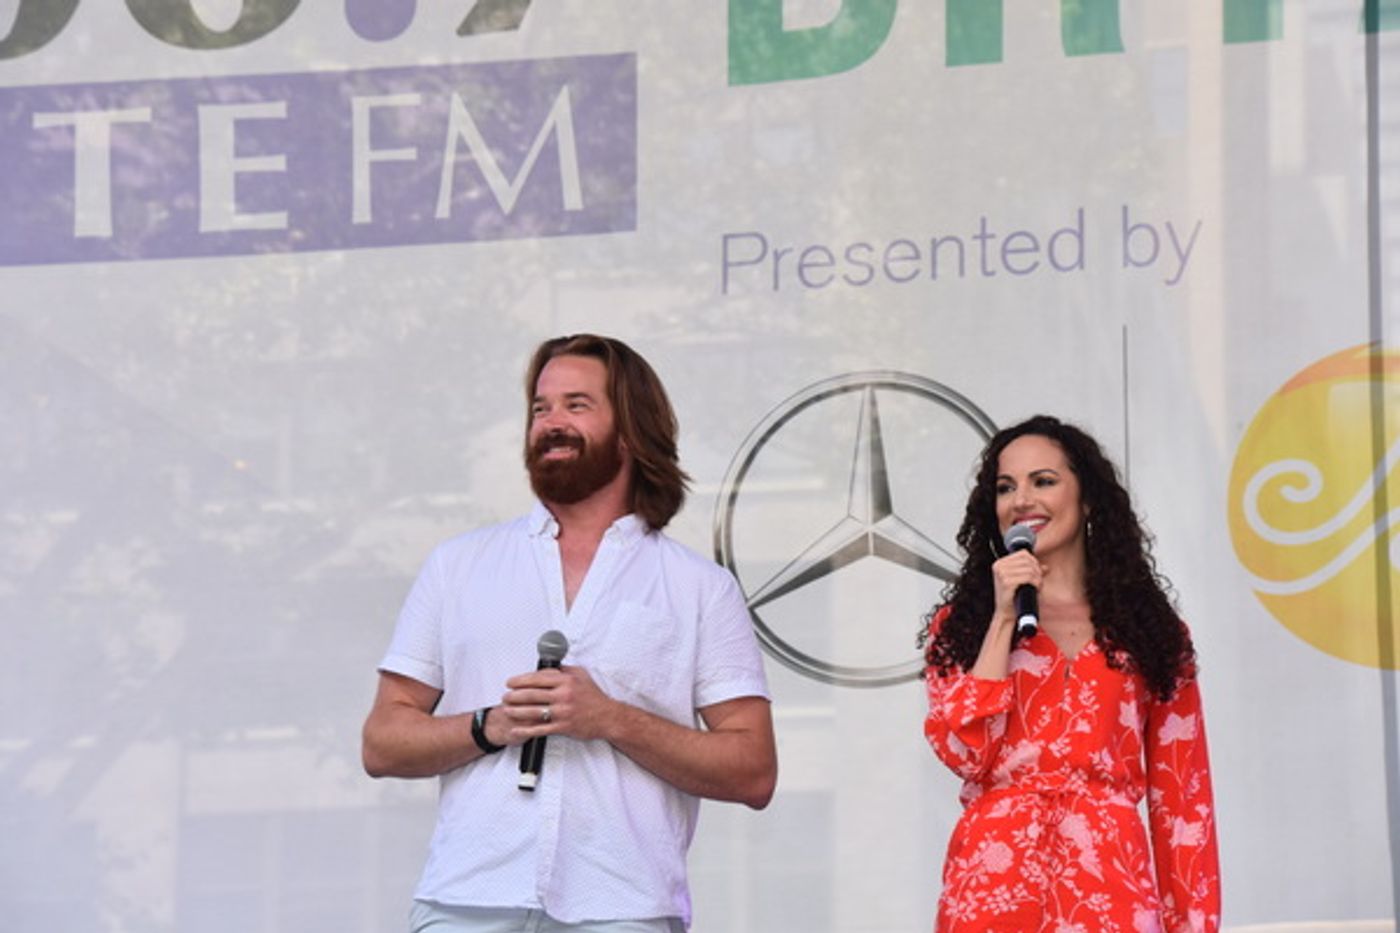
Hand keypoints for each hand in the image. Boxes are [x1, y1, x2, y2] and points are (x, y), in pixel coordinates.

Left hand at [500, 665, 615, 742]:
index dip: (520, 680)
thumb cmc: (594, 697)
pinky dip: (526, 730)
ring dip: (516, 711)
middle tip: (505, 696)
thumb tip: (548, 668)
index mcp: (566, 681)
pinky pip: (540, 729)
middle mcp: (563, 695)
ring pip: (533, 711)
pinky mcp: (563, 727)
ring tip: (506, 710)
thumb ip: (564, 670)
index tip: (510, 682)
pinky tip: (516, 730)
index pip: (537, 678)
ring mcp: (563, 712)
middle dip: (514, 695)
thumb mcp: (582, 675)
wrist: (608, 717)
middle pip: (532, 694)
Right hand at [991, 549, 1044, 624]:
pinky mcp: (1007, 583)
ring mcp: (1002, 574)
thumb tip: (1046, 567)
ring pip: (1029, 569)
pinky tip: (1036, 589)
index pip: (1023, 553)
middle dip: (1037, 570)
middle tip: (1038, 582)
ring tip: (1037, 586)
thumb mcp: (1022, 582)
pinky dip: (1036, 583)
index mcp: (999, 563)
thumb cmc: (1014, 598)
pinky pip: (1028, 577)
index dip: (1034, 562)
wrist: (1006, 614)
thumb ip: (1032, 572)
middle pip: (1027, 560)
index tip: (1037, 573)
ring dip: (1038, 578)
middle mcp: (999, 566)